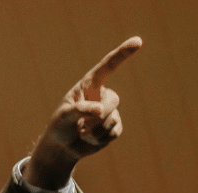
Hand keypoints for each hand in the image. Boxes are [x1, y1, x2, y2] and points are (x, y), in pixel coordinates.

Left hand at [25, 36, 142, 189]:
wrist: (62, 146)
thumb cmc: (60, 126)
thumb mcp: (64, 116)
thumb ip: (80, 110)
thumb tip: (100, 110)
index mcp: (89, 85)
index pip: (108, 66)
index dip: (123, 53)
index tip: (138, 41)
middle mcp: (102, 95)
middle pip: (114, 100)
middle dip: (99, 116)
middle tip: (81, 126)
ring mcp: (110, 111)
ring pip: (112, 120)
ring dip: (94, 132)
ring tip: (82, 132)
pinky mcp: (114, 126)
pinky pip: (114, 133)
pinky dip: (99, 140)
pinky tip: (90, 139)